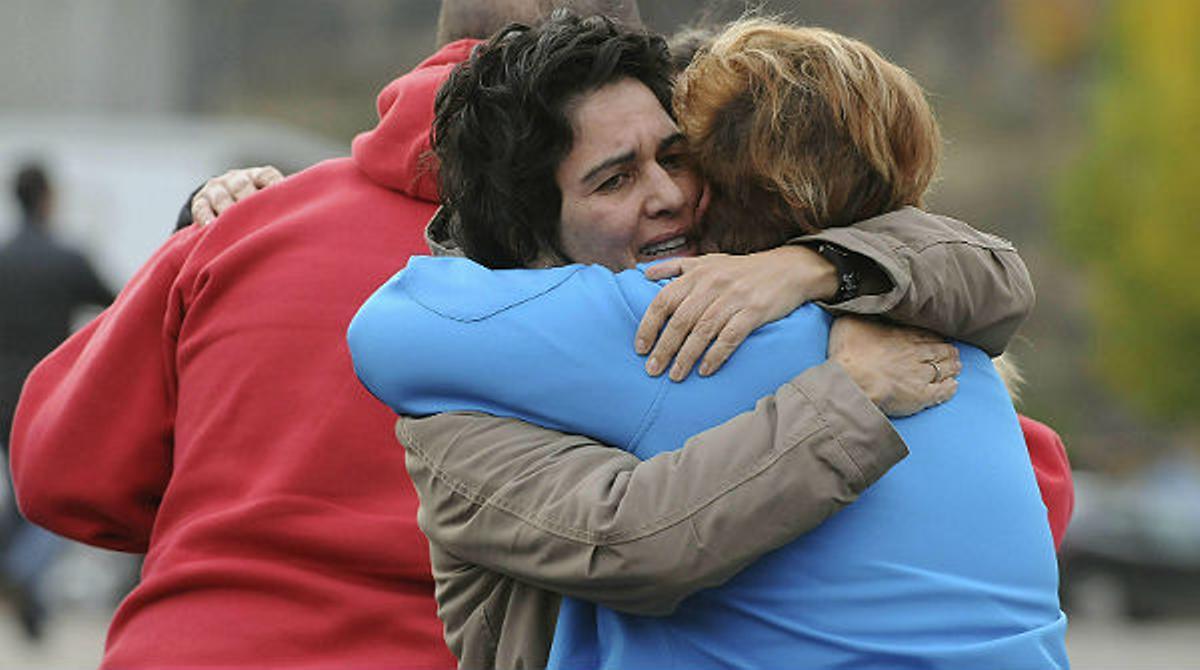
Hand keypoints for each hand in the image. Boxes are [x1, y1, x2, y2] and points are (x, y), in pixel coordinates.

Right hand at [190, 166, 283, 225]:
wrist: (225, 201)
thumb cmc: (261, 206)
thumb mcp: (274, 200)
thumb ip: (288, 203)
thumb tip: (317, 214)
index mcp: (259, 175)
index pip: (267, 175)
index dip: (274, 187)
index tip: (282, 202)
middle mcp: (238, 177)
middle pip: (242, 186)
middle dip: (248, 202)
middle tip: (256, 220)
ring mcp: (218, 187)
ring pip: (221, 196)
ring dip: (227, 211)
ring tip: (233, 227)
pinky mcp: (201, 199)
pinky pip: (201, 207)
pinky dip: (206, 218)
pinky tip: (210, 229)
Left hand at [637, 246, 837, 380]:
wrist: (789, 269)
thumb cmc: (742, 269)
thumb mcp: (708, 261)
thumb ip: (675, 266)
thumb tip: (643, 273)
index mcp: (697, 273)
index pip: (664, 300)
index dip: (649, 325)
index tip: (640, 348)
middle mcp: (712, 284)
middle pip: (680, 320)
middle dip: (664, 348)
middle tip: (653, 370)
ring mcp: (734, 297)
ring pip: (702, 331)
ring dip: (686, 357)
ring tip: (674, 376)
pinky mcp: (754, 311)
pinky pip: (730, 337)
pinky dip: (715, 355)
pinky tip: (705, 370)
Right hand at [828, 316, 961, 416]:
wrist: (851, 380)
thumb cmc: (847, 352)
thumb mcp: (849, 322)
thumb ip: (858, 313)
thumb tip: (858, 303)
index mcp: (901, 335)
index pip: (925, 334)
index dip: (934, 337)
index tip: (939, 338)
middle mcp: (916, 353)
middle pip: (939, 350)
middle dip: (948, 351)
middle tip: (953, 353)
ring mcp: (921, 375)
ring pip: (944, 369)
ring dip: (952, 367)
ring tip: (957, 367)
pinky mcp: (921, 395)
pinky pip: (942, 391)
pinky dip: (950, 388)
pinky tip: (954, 387)